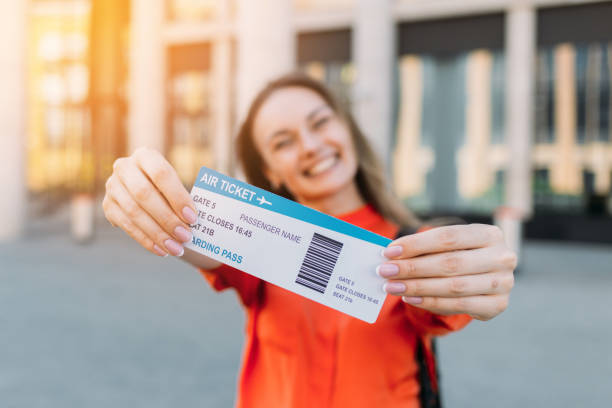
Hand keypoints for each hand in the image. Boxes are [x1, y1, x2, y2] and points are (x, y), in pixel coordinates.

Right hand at [102, 147, 196, 256]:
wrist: (148, 193)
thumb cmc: (170, 189)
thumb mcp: (178, 185)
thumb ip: (186, 197)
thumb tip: (199, 218)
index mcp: (146, 156)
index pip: (160, 174)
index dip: (177, 196)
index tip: (193, 217)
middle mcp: (124, 167)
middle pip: (144, 194)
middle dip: (167, 218)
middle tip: (186, 236)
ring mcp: (113, 187)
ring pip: (134, 212)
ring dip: (157, 233)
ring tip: (176, 248)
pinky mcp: (108, 206)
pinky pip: (127, 226)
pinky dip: (146, 240)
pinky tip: (162, 250)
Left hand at [377, 224, 516, 320]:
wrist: (484, 276)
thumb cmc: (460, 254)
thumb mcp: (447, 245)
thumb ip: (424, 247)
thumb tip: (390, 254)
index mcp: (490, 233)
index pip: (448, 237)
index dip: (416, 244)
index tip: (389, 251)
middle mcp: (502, 257)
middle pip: (450, 263)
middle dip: (413, 268)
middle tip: (385, 271)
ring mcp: (503, 283)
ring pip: (453, 287)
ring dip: (417, 287)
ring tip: (392, 286)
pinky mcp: (497, 305)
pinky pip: (459, 306)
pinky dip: (431, 302)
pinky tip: (409, 298)